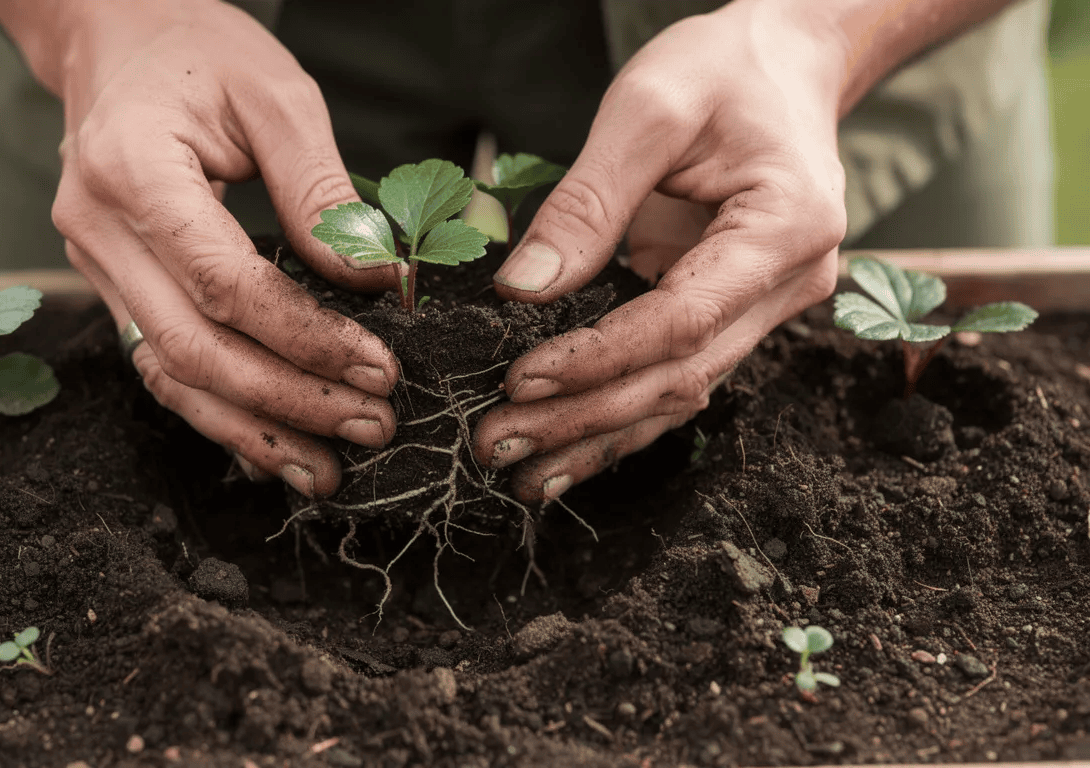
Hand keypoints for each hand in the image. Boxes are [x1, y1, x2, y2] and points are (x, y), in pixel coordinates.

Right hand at [0, 1, 401, 496]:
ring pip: (169, 374)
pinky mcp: (114, 284)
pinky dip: (219, 411)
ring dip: (251, 430)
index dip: (304, 336)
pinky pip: (162, 362)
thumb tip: (377, 280)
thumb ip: (320, 190)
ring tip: (325, 468)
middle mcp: (98, 231)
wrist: (111, 36)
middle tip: (371, 425)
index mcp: (133, 171)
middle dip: (289, 400)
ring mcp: (96, 265)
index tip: (377, 367)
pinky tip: (272, 447)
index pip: (224, 283)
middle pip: (194, 348)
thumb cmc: (195, 50)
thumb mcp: (275, 94)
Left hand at [473, 0, 848, 500]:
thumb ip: (587, 202)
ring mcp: (767, 306)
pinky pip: (675, 374)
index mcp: (785, 227)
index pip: (683, 318)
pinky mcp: (734, 312)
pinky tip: (565, 454)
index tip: (520, 379)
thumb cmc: (722, 70)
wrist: (782, 65)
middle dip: (584, 416)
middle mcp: (789, 283)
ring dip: (597, 436)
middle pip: (681, 374)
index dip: (598, 357)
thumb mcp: (649, 108)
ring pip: (679, 392)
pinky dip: (618, 417)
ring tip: (519, 471)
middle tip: (497, 440)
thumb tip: (524, 289)